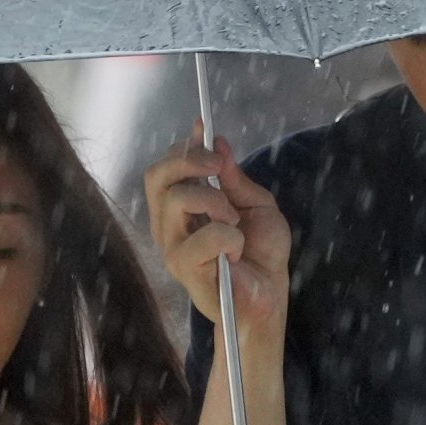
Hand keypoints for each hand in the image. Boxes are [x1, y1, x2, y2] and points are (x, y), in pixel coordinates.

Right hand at [146, 130, 293, 340]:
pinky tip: (237, 250)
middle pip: (157, 177)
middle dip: (190, 160)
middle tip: (218, 167)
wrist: (268, 295)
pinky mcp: (186, 269)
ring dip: (216, 200)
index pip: (165, 169)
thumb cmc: (260, 253)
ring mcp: (173, 247)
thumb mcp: (255, 205)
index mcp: (181, 208)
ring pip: (178, 199)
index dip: (184, 145)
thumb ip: (235, 178)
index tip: (204, 128)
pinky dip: (229, 236)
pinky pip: (204, 237)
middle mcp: (169, 225)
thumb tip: (218, 142)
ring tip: (234, 221)